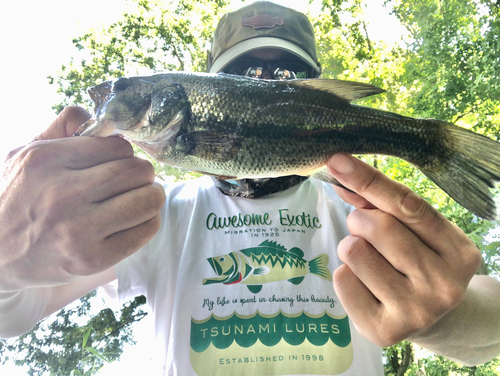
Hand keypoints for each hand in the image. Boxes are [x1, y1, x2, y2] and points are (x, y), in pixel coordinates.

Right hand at [0, 107, 164, 291]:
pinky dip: (149, 221)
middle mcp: (62, 194)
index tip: (117, 162)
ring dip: (151, 197)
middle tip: (134, 181)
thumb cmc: (17, 198)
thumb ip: (62, 127)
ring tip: (139, 198)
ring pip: (148, 200)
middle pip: (138, 171)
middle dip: (143, 174)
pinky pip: (145, 230)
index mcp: (46, 161)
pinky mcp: (92, 259)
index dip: (124, 153)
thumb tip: (100, 115)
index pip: (118, 146)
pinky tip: (134, 219)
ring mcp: (78, 229)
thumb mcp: (25, 154)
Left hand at [326, 153, 481, 346]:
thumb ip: (381, 202)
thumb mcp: (414, 232)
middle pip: (377, 226)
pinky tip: (364, 285)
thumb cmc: (419, 264)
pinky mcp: (385, 331)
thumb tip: (341, 173)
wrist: (433, 319)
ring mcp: (416, 311)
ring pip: (354, 251)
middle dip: (360, 221)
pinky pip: (341, 280)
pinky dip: (345, 275)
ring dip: (351, 247)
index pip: (408, 205)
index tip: (337, 160)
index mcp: (459, 252)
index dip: (368, 179)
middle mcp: (444, 284)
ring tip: (368, 260)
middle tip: (366, 230)